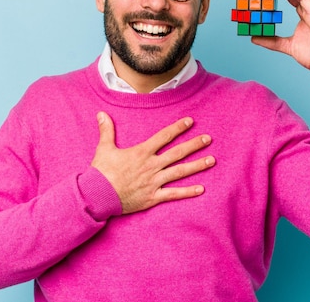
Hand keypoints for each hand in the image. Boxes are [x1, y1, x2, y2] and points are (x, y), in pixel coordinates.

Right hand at [91, 112, 214, 213]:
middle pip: (177, 153)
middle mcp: (151, 166)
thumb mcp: (104, 148)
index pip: (164, 137)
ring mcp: (153, 182)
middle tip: (208, 139)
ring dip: (197, 166)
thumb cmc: (101, 172)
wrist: (98, 195)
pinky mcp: (153, 197)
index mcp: (141, 152)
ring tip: (211, 160)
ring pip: (180, 172)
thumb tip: (101, 114)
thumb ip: (106, 130)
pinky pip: (173, 194)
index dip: (178, 128)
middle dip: (194, 145)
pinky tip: (201, 189)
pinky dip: (187, 192)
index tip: (190, 121)